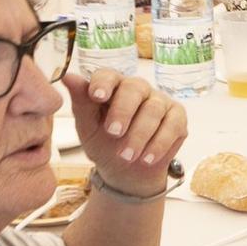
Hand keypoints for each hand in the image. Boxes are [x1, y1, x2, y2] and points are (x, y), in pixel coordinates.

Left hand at [63, 68, 186, 195]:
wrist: (126, 170)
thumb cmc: (103, 144)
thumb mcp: (87, 128)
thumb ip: (81, 103)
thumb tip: (68, 77)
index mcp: (112, 86)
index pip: (109, 75)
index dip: (103, 84)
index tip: (97, 97)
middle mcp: (138, 88)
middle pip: (135, 88)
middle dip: (123, 111)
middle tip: (113, 133)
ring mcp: (160, 101)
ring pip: (154, 109)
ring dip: (139, 135)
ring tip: (127, 156)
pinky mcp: (178, 117)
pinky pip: (172, 125)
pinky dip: (159, 144)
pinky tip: (147, 158)